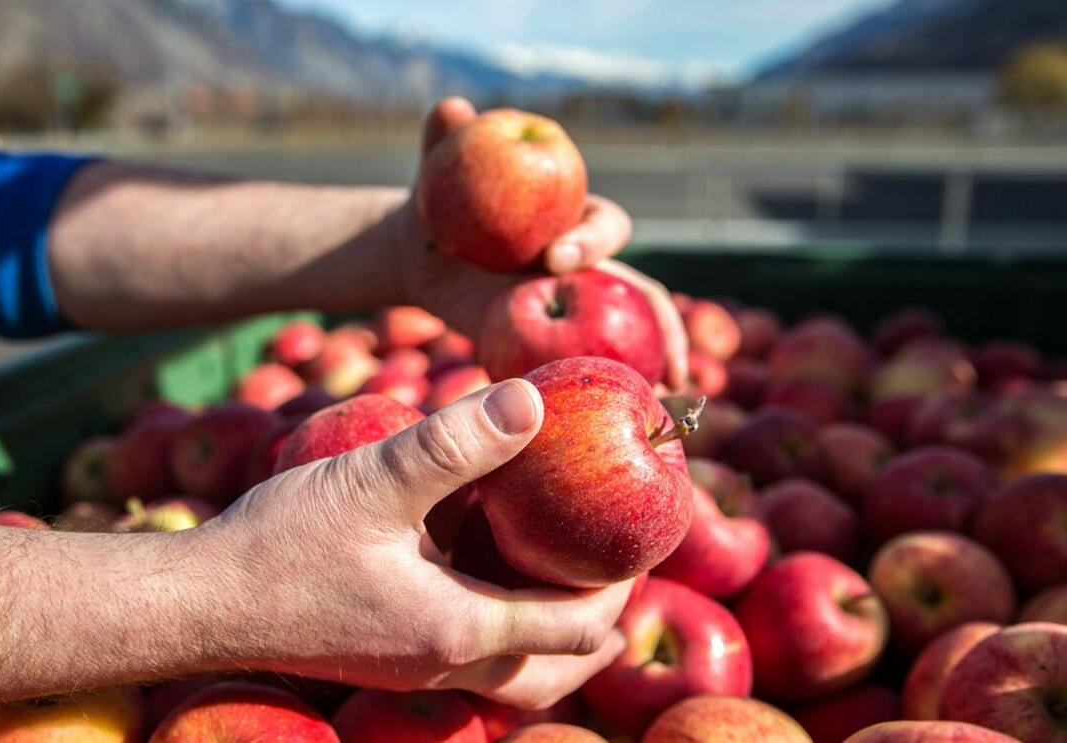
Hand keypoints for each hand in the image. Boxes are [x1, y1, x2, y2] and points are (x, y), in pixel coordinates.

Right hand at [201, 380, 630, 708]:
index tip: (635, 538)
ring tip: (567, 583)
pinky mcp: (385, 656)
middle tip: (615, 573)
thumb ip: (455, 442)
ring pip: (512, 676)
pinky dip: (503, 632)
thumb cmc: (282, 545)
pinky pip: (470, 661)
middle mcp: (444, 664)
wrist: (197, 602)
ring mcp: (411, 669)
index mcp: (458, 629)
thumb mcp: (376, 480)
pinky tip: (485, 577)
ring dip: (553, 639)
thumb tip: (533, 402)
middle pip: (554, 673)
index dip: (618, 587)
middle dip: (598, 630)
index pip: (575, 627)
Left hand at [397, 97, 688, 389]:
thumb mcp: (440, 173)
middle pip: (644, 295)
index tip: (551, 258)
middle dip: (665, 326)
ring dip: (662, 367)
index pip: (605, 226)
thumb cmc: (442, 204)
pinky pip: (587, 369)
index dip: (591, 240)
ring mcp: (576, 309)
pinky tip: (624, 424)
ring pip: (632, 338)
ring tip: (678, 400)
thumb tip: (449, 106)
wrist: (427, 253)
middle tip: (672, 363)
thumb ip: (444, 138)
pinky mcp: (552, 343)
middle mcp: (588, 266)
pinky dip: (607, 393)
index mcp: (573, 220)